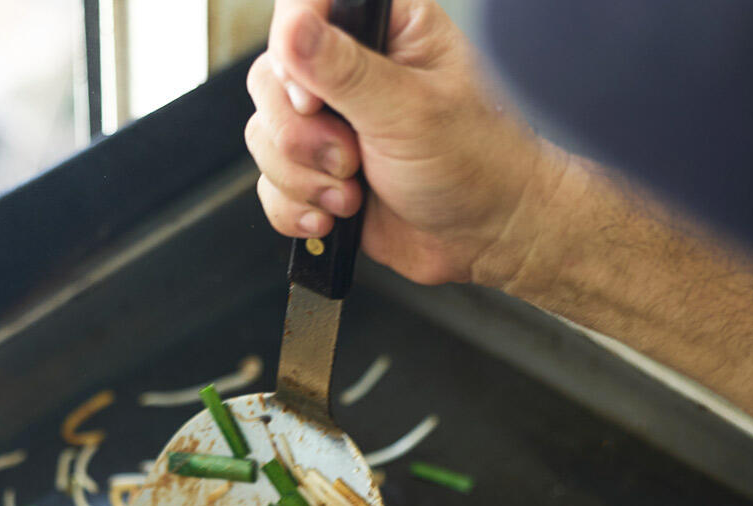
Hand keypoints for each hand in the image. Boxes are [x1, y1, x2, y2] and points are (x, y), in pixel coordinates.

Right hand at [244, 0, 559, 287]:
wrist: (487, 236)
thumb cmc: (477, 163)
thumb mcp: (411, 110)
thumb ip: (346, 69)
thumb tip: (294, 29)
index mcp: (386, 29)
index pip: (306, 6)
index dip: (291, 48)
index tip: (312, 95)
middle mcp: (350, 70)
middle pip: (269, 80)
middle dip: (301, 134)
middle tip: (351, 157)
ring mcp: (330, 124)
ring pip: (264, 137)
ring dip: (304, 178)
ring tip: (353, 190)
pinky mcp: (317, 172)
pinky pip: (270, 185)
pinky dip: (296, 208)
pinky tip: (336, 214)